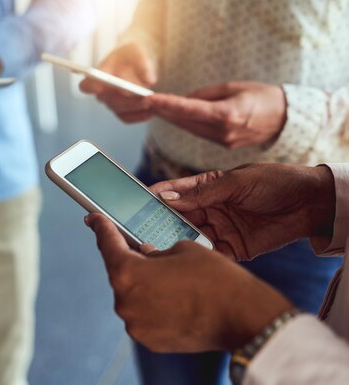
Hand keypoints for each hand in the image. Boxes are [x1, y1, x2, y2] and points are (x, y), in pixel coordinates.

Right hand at [79, 42, 156, 121]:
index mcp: (98, 75)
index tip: (100, 86)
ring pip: (119, 109)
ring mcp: (110, 103)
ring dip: (135, 106)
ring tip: (151, 101)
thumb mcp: (138, 52)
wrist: (138, 63)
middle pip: (107, 100)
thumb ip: (142, 64)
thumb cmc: (132, 55)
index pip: (87, 85)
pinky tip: (151, 111)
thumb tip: (150, 80)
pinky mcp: (121, 112)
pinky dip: (140, 116)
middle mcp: (101, 92)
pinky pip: (127, 118)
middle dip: (125, 99)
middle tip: (143, 96)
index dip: (91, 87)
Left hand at [86, 214, 293, 352]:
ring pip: (133, 296)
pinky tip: (172, 297)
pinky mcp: (149, 340)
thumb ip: (154, 251)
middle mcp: (125, 301)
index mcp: (128, 273)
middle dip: (131, 260)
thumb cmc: (215, 278)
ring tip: (166, 277)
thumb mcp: (182, 249)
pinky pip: (144, 315)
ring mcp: (135, 324)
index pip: (107, 244)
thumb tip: (145, 255)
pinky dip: (153, 305)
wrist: (244, 318)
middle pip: (120, 273)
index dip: (100, 227)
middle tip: (141, 249)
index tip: (93, 219)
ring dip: (143, 285)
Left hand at [92, 81, 286, 147]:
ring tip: (153, 106)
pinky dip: (186, 123)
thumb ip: (207, 94)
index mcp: (227, 115)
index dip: (166, 105)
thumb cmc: (263, 97)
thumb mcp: (235, 87)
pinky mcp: (223, 145)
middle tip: (143, 101)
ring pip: (189, 128)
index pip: (189, 109)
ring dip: (171, 117)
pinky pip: (199, 133)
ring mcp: (222, 141)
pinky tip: (175, 115)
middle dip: (163, 110)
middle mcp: (222, 132)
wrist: (287, 120)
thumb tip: (184, 100)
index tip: (148, 99)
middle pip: (184, 121)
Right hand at [150, 164, 335, 259]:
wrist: (311, 203)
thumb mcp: (236, 182)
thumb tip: (167, 198)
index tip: (133, 204)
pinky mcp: (234, 248)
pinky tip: (187, 262)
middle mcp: (210, 209)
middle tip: (140, 232)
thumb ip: (202, 193)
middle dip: (159, 224)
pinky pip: (211, 255)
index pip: (174, 192)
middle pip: (177, 218)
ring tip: (159, 249)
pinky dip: (200, 259)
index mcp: (207, 188)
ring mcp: (221, 229)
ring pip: (190, 238)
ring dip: (176, 243)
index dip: (154, 197)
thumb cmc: (274, 182)